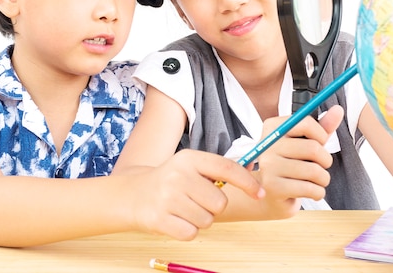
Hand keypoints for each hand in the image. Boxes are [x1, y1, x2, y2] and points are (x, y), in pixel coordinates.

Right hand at [126, 149, 263, 240]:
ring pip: (207, 220)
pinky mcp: (160, 219)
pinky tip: (175, 219)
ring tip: (183, 209)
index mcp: (189, 159)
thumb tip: (252, 173)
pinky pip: (192, 233)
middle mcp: (178, 175)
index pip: (226, 168)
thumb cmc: (170, 181)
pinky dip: (188, 230)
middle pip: (220, 202)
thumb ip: (218, 169)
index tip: (259, 193)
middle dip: (214, 207)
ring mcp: (168, 198)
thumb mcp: (190, 166)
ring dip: (200, 219)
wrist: (133, 194)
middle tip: (197, 201)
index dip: (247, 182)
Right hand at [255, 105, 343, 204]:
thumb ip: (322, 127)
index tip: (320, 143)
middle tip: (320, 166)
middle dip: (325, 160)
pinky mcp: (272, 187)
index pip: (306, 123)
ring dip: (323, 179)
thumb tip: (339, 109)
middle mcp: (267, 144)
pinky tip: (311, 192)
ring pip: (314, 171)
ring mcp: (268, 166)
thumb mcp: (306, 142)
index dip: (321, 135)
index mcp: (273, 127)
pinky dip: (318, 192)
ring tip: (316, 180)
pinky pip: (310, 189)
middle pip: (313, 148)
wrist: (271, 194)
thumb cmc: (291, 164)